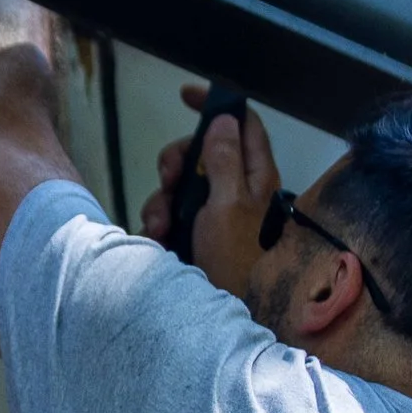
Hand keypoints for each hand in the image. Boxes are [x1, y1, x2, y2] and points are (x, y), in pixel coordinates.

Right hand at [141, 83, 280, 293]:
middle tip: (169, 177)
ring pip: (182, 185)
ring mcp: (216, 213)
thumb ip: (224, 161)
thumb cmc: (236, 259)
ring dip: (163, 199)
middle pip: (202, 152)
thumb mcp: (228, 204)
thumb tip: (225, 119)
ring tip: (159, 225)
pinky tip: (155, 237)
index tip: (185, 96)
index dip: (217, 105)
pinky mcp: (197, 234)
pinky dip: (160, 221)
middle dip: (178, 160)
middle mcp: (238, 190)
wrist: (226, 316)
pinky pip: (172, 214)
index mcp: (257, 177)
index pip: (243, 124)